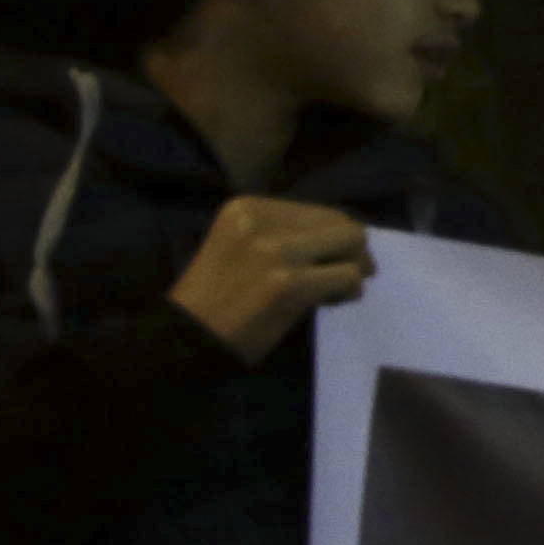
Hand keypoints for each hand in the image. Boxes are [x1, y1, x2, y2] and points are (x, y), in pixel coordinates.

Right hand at [166, 200, 372, 365]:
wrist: (189, 336)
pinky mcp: (289, 283)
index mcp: (246, 208)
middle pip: (340, 223)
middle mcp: (261, 221)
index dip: (335, 237)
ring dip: (354, 269)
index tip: (330, 261)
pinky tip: (330, 303)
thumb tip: (345, 235)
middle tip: (346, 276)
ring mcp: (275, 250)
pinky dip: (350, 290)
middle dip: (352, 250)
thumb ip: (284, 234)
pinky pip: (349, 276)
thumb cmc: (216, 297)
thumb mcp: (243, 246)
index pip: (318, 211)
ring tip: (333, 292)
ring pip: (352, 242)